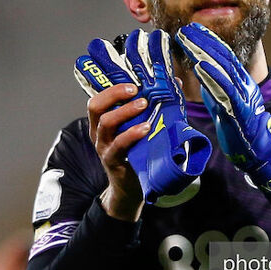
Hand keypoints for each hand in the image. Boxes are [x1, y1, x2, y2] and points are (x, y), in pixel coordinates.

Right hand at [75, 29, 211, 205]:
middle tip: (136, 89)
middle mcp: (99, 132)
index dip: (111, 85)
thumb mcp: (143, 128)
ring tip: (144, 105)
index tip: (132, 80)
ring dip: (125, 111)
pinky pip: (119, 145)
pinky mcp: (113, 162)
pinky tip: (145, 129)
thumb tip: (174, 81)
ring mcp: (104, 147)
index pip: (99, 97)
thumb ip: (155, 106)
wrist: (132, 190)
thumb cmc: (138, 154)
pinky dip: (132, 134)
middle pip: (95, 106)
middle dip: (114, 94)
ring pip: (105, 124)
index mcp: (104, 121)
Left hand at [176, 22, 270, 200]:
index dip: (209, 40)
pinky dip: (213, 76)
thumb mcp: (223, 100)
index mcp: (240, 81)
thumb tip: (201, 68)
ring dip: (205, 52)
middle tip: (187, 29)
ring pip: (224, 69)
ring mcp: (243, 95)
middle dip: (204, 41)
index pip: (224, 55)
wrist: (256, 151)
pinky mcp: (240, 108)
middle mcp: (243, 84)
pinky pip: (226, 89)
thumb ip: (215, 84)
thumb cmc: (238, 126)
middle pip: (223, 57)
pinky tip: (200, 65)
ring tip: (189, 40)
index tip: (192, 29)